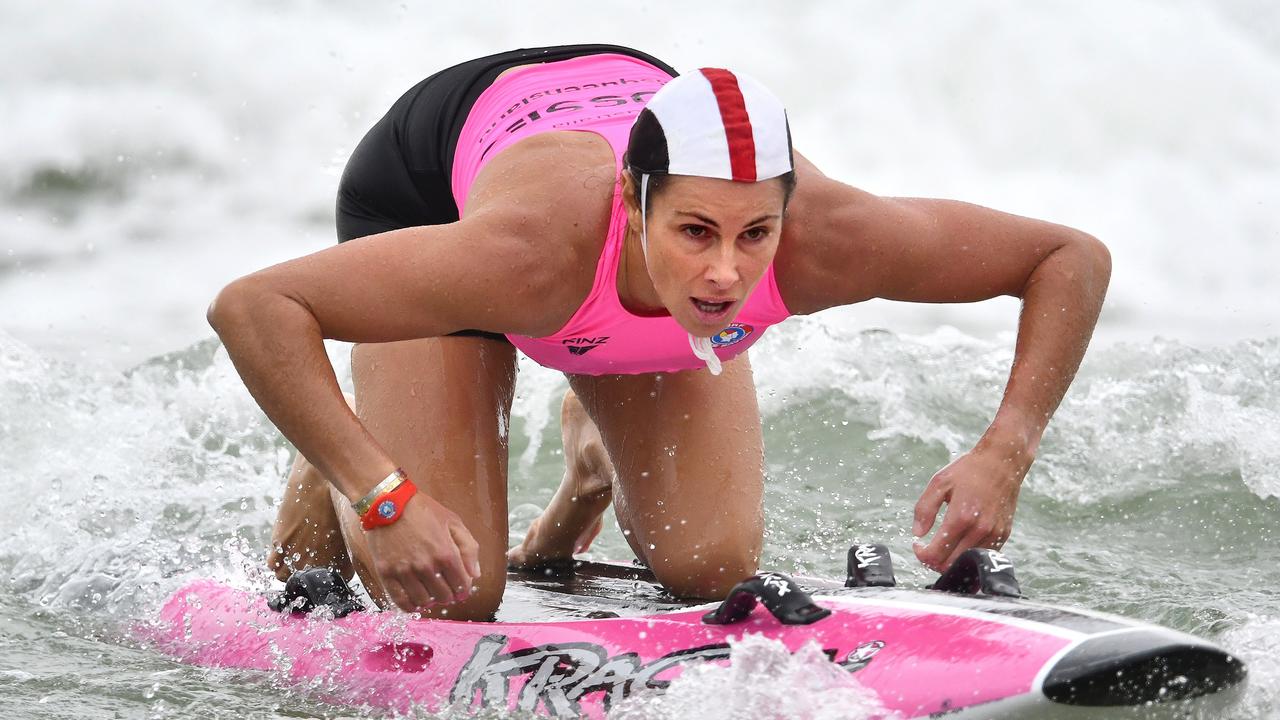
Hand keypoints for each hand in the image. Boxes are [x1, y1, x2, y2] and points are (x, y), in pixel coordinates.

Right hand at [363, 492, 481, 611]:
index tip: (461, 589)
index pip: (461, 585)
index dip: (464, 590)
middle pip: (444, 596)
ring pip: (423, 601)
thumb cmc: (422, 510)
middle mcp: (426, 566)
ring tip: (431, 595)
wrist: (387, 502)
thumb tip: (475, 574)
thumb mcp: (453, 522)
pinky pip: (400, 601)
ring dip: (431, 601)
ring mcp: (405, 571)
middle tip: (446, 591)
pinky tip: (415, 603)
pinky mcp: (386, 573)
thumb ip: (469, 548)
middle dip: (449, 596)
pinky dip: (410, 607)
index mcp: (446, 553)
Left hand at [912, 442, 1030, 571]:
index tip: (917, 545)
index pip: (936, 553)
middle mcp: (980, 529)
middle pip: (951, 564)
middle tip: (927, 550)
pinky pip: (982, 556)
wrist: (1002, 463)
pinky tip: (959, 543)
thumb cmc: (969, 471)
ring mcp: (994, 534)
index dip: (921, 554)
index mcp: (961, 517)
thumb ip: (924, 509)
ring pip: (968, 564)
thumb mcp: (939, 483)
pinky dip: (968, 556)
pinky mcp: (1003, 535)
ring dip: (951, 561)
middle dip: (934, 561)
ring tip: (942, 547)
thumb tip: (917, 533)